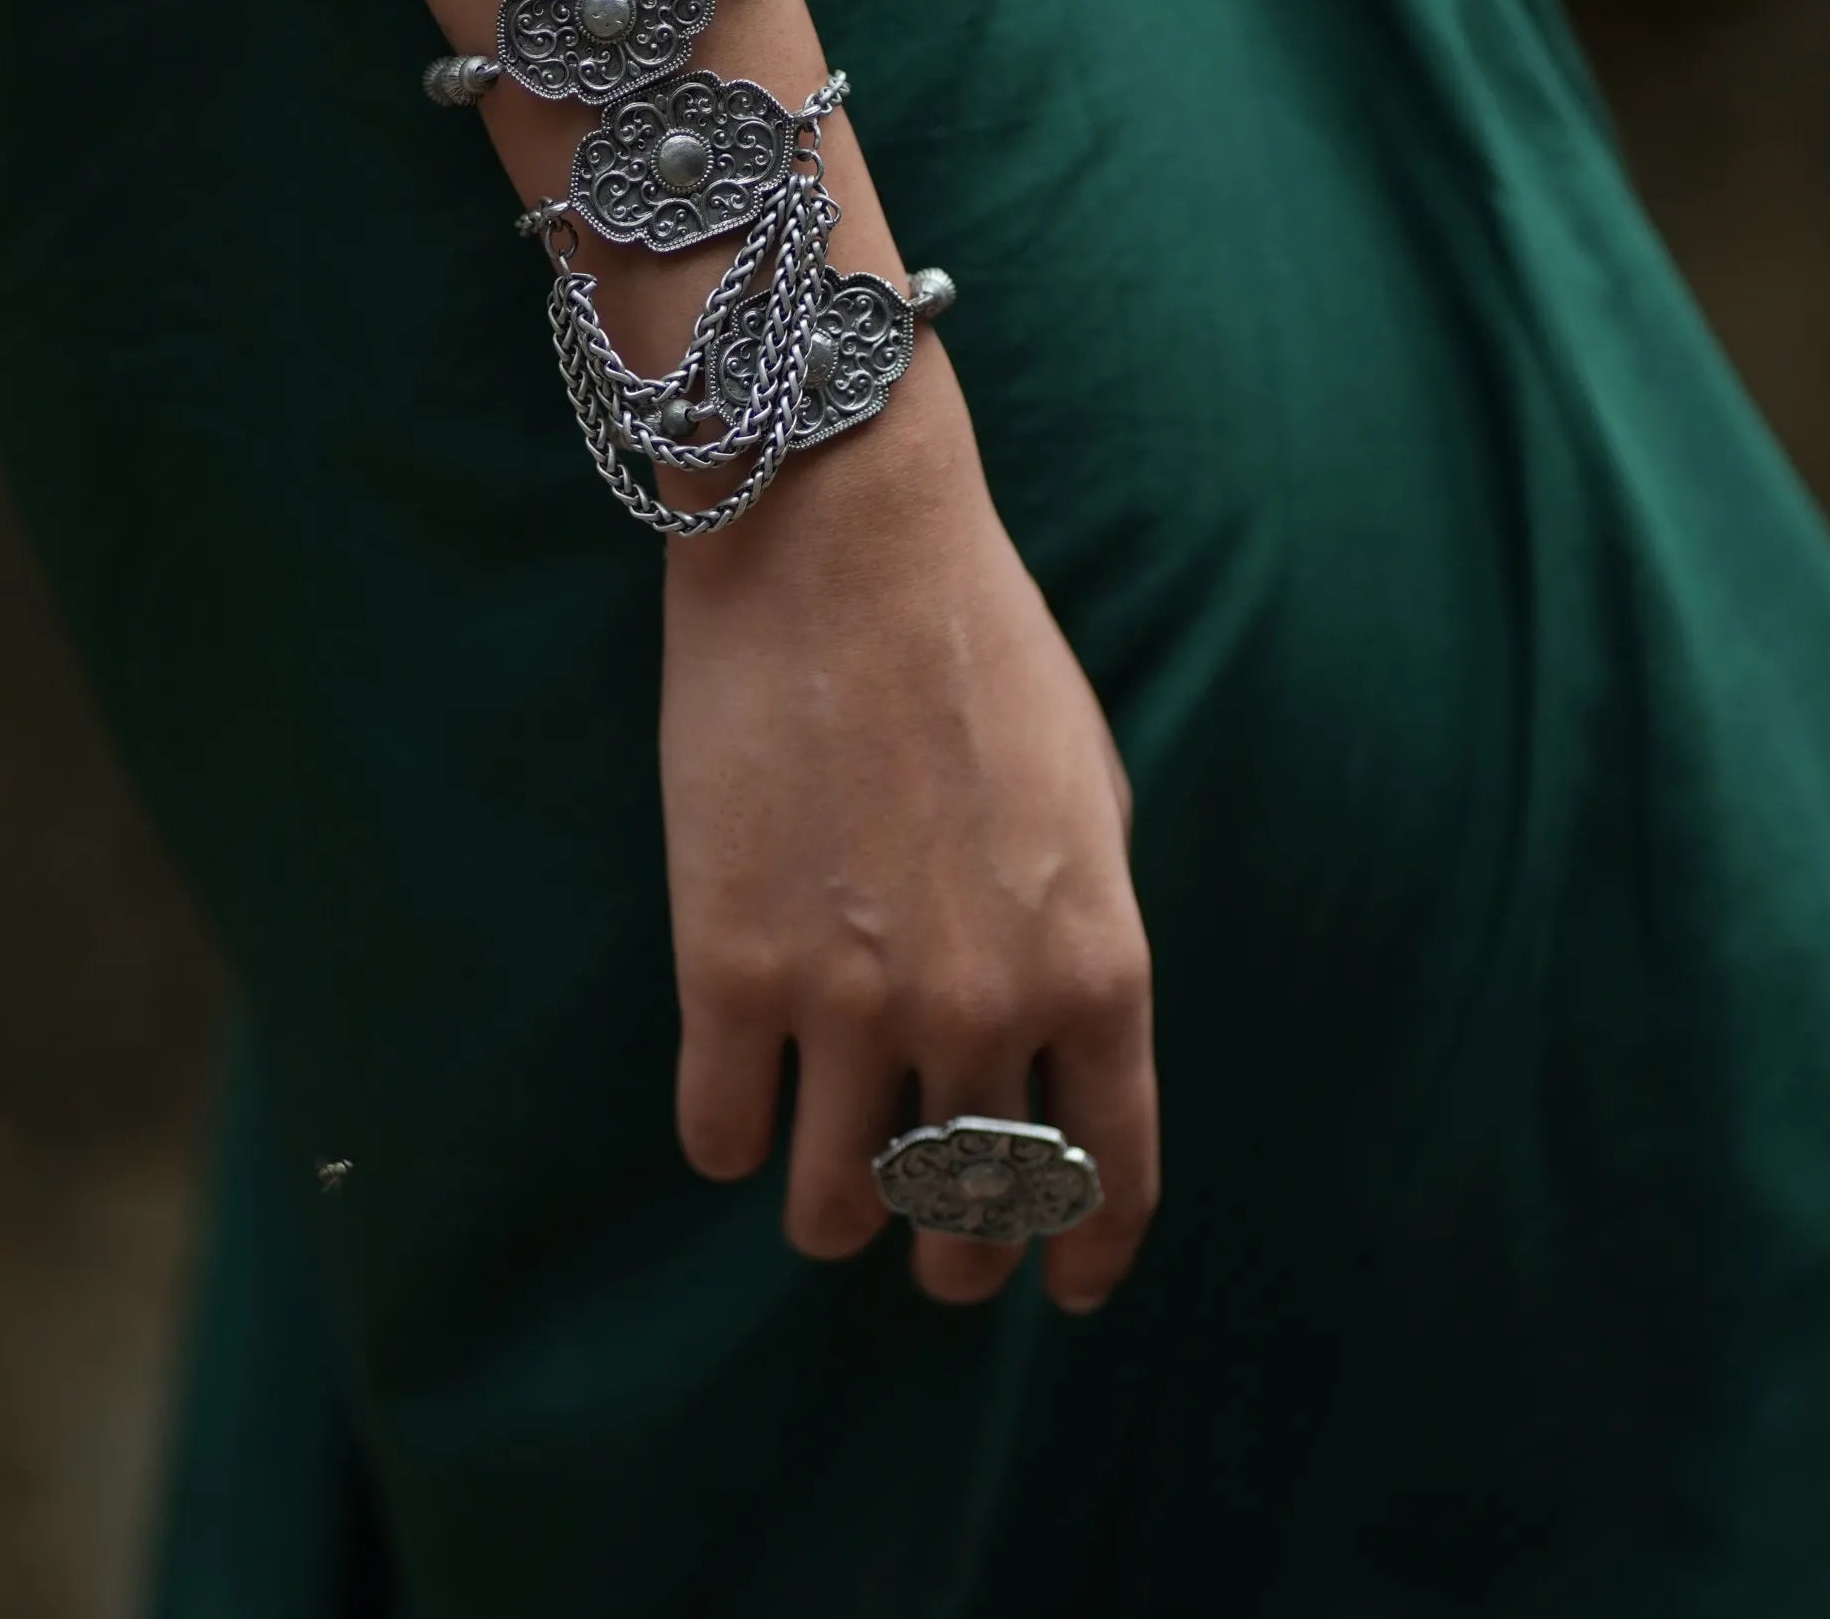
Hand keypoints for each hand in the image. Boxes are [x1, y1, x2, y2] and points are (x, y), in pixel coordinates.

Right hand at [657, 346, 1155, 1311]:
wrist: (846, 544)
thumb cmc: (982, 647)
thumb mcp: (1092, 793)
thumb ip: (1083, 933)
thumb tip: (1056, 1042)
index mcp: (1097, 965)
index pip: (1109, 1178)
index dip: (1083, 1253)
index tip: (1063, 1285)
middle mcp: (985, 1009)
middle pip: (967, 1216)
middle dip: (952, 1249)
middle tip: (928, 1238)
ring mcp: (852, 1000)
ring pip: (834, 1209)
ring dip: (832, 1209)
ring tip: (823, 1171)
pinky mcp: (727, 969)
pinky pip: (720, 1138)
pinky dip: (731, 1132)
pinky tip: (738, 1091)